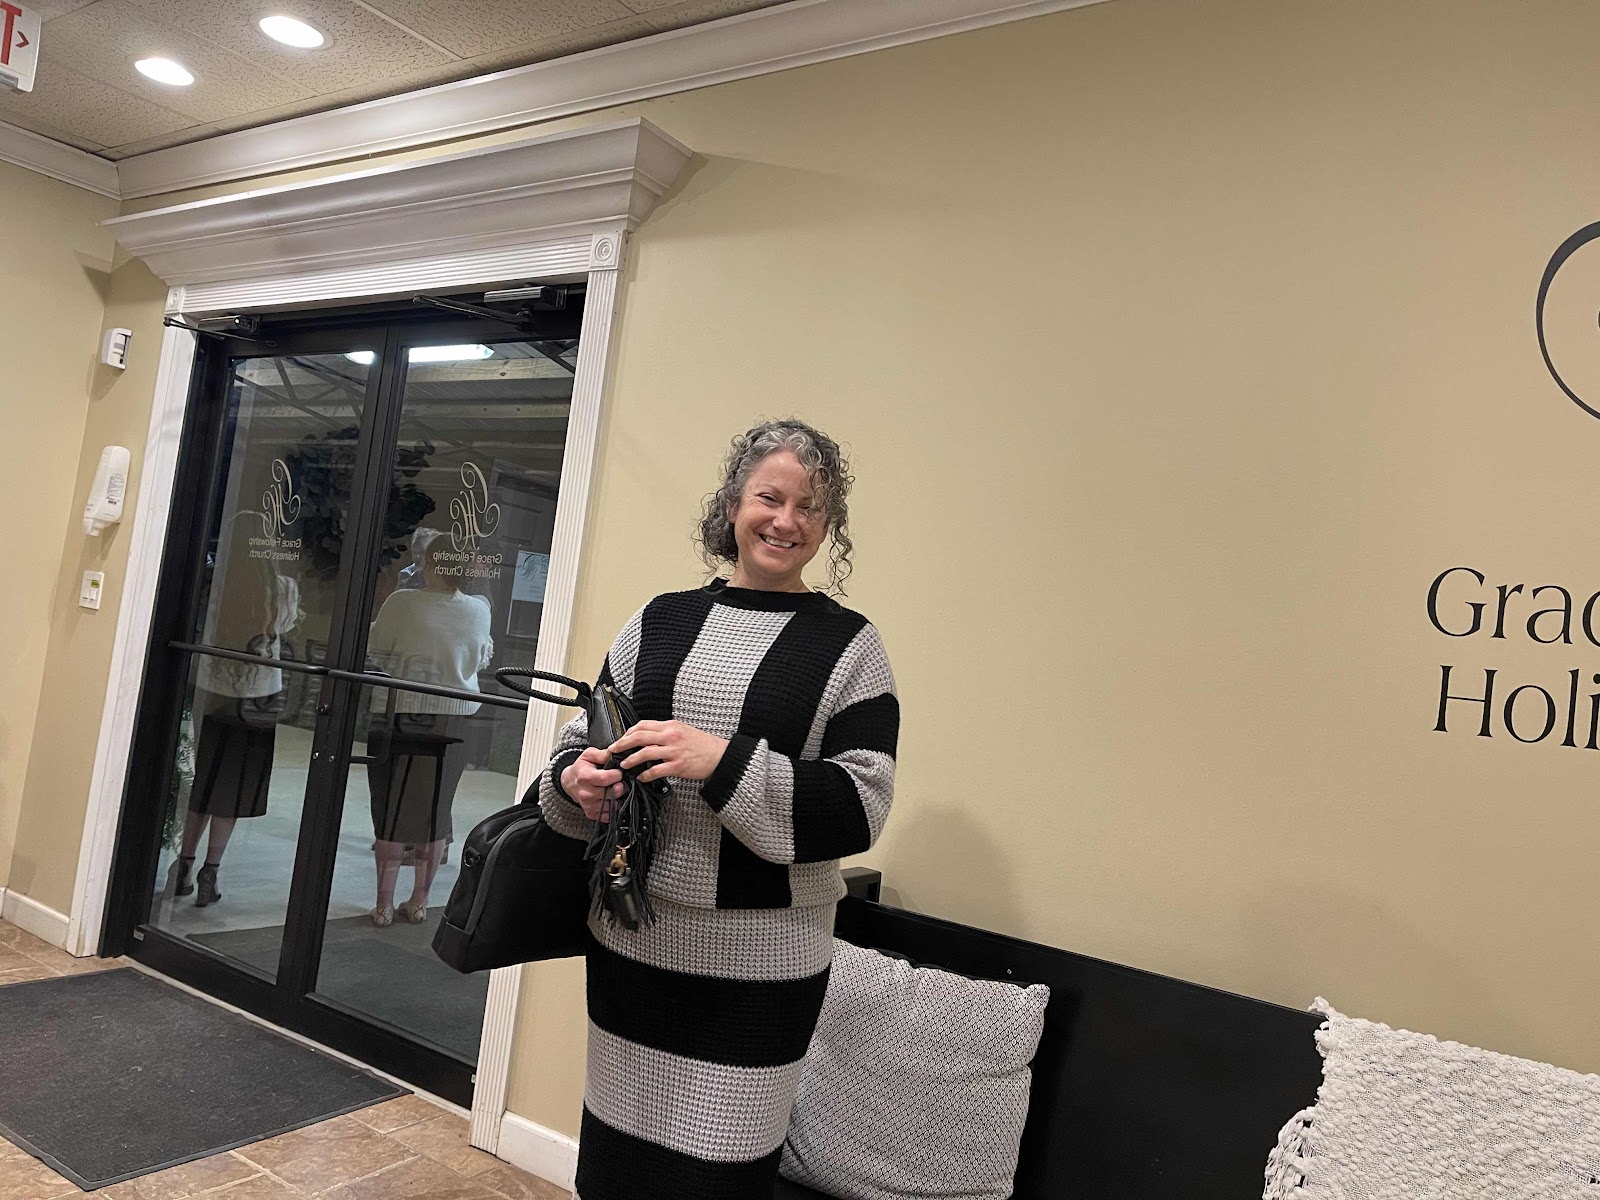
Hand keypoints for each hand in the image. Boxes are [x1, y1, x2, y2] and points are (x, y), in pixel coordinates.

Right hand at [560, 747, 625, 820]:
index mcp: (585, 777)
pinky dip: (613, 807)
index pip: (606, 779)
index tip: (618, 772)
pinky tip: (610, 798)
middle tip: (618, 781)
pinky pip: (609, 814)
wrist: (569, 782)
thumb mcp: (589, 755)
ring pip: (612, 805)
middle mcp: (586, 794)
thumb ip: (603, 754)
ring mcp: (589, 806)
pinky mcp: (591, 814)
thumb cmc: (581, 768)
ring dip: (617, 797)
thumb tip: (616, 754)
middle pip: (612, 793)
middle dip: (620, 786)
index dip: (617, 774)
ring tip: (613, 789)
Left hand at [610, 720, 728, 783]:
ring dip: (630, 760)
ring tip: (624, 765)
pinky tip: (641, 777)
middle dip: (622, 744)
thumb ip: (665, 731)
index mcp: (670, 726)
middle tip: (614, 750)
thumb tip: (648, 736)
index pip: (643, 725)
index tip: (621, 739)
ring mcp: (673, 751)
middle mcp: (670, 736)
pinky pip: (656, 770)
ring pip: (644, 753)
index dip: (628, 732)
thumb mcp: (683, 730)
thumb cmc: (702, 744)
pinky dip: (645, 775)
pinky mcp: (677, 766)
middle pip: (639, 736)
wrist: (719, 755)